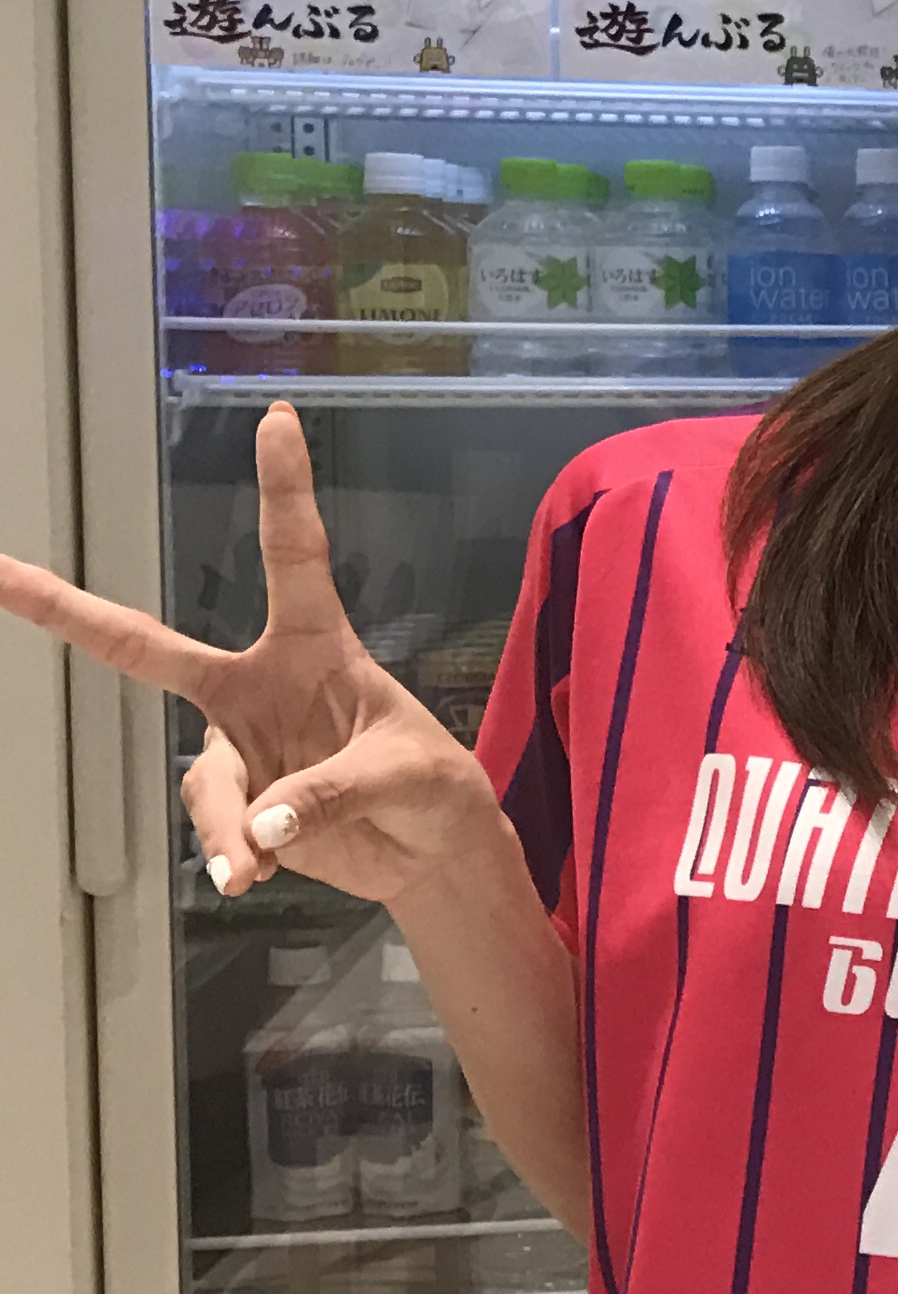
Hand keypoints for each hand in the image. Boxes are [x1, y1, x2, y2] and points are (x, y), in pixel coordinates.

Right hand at [0, 406, 505, 905]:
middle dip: (66, 611)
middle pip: (148, 646)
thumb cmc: (435, 791)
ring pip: (204, 781)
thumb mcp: (409, 777)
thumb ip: (334, 793)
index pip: (295, 556)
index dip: (283, 488)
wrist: (432, 853)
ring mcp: (240, 744)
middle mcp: (259, 686)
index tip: (278, 419)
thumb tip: (266, 825)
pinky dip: (236, 855)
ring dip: (230, 825)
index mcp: (317, 648)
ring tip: (264, 865)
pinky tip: (262, 874)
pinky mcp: (236, 802)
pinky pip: (214, 826)